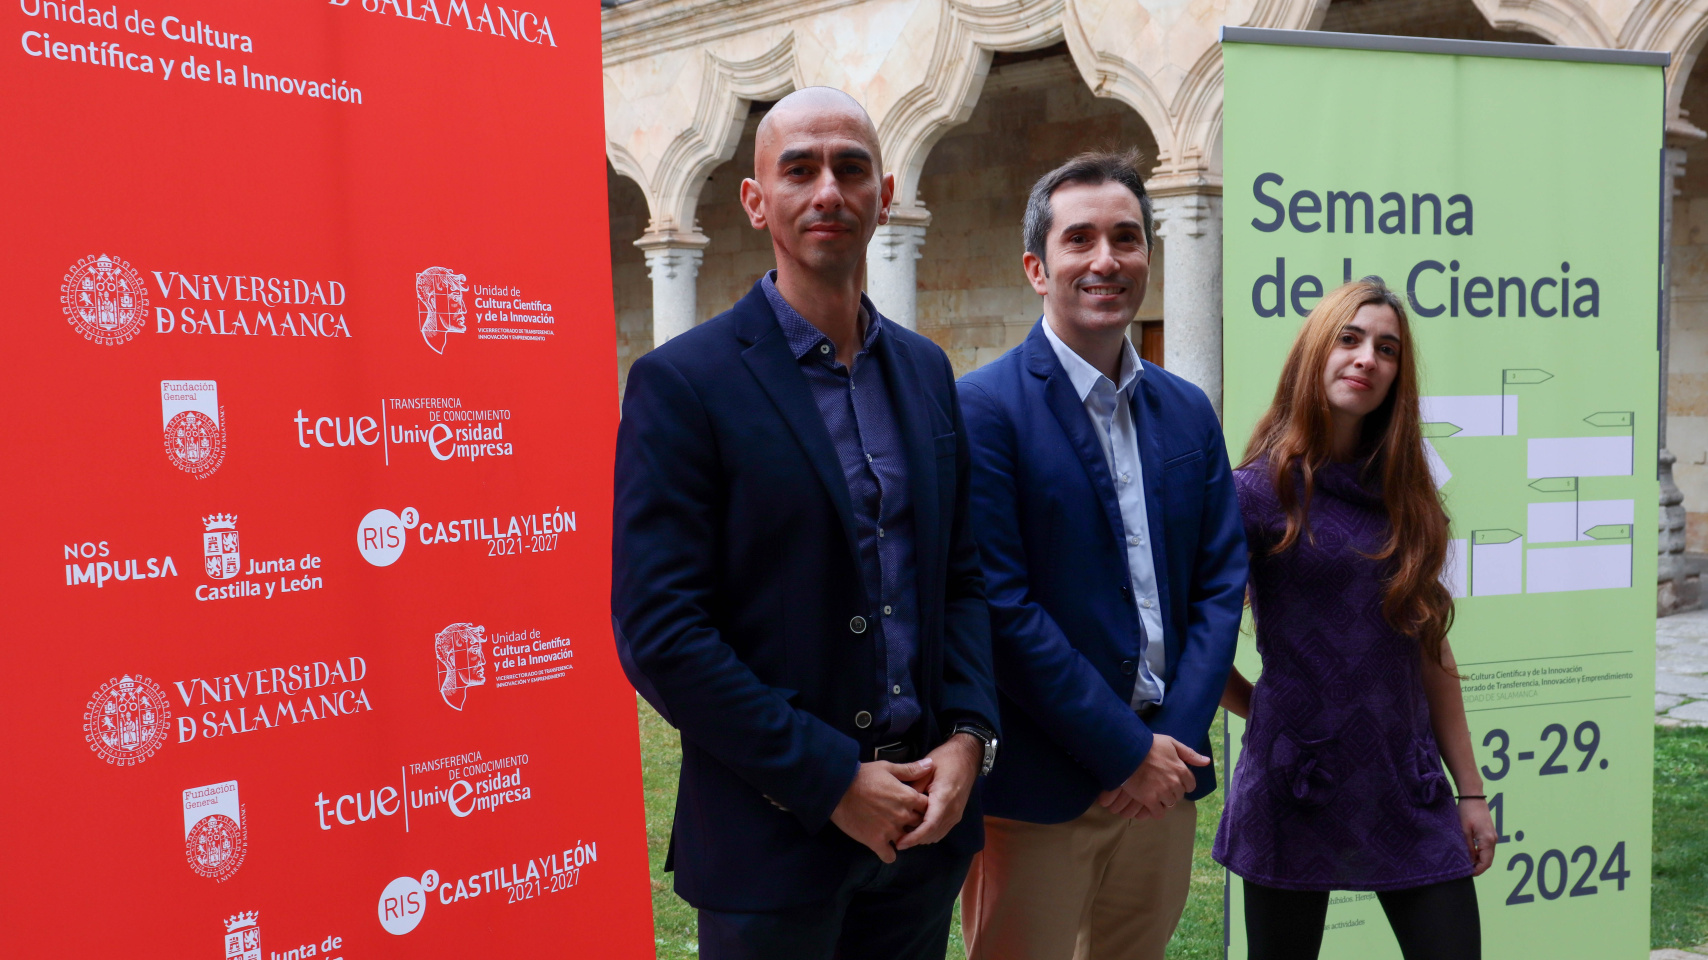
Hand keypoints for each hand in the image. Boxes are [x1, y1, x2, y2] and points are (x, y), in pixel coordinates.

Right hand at [830, 759, 932, 862]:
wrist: (837, 789)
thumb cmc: (862, 776)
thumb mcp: (887, 767)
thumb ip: (910, 769)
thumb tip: (930, 764)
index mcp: (908, 797)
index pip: (928, 807)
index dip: (923, 807)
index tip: (915, 806)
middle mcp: (902, 815)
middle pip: (920, 825)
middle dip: (915, 823)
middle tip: (904, 820)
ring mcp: (890, 830)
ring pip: (907, 841)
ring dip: (903, 838)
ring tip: (893, 832)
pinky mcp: (875, 841)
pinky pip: (889, 856)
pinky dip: (888, 853)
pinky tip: (884, 847)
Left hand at [896, 734, 981, 849]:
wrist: (967, 756)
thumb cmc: (945, 759)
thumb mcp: (926, 770)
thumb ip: (914, 789)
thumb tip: (901, 806)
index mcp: (944, 799)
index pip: (929, 825)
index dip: (914, 837)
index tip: (899, 843)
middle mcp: (952, 811)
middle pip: (932, 834)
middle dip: (915, 840)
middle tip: (896, 838)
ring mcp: (956, 814)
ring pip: (937, 834)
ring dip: (922, 837)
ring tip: (904, 834)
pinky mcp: (956, 814)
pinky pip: (942, 830)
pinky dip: (930, 833)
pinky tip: (917, 828)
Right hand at [1097, 734, 1207, 819]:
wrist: (1127, 752)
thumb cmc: (1149, 745)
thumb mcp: (1171, 743)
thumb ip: (1190, 754)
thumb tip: (1207, 762)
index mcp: (1181, 770)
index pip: (1190, 785)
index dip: (1182, 783)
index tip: (1173, 780)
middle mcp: (1174, 783)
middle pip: (1179, 795)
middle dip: (1172, 791)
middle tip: (1159, 784)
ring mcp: (1162, 792)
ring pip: (1170, 804)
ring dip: (1163, 800)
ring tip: (1153, 792)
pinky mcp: (1149, 800)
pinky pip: (1158, 813)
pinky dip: (1155, 810)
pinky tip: (1149, 804)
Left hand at [1457, 797, 1497, 875]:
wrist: (1473, 796)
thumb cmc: (1467, 811)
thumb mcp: (1463, 830)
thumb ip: (1467, 847)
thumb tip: (1468, 861)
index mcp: (1488, 840)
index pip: (1486, 862)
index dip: (1478, 871)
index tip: (1468, 875)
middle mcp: (1493, 840)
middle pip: (1488, 860)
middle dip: (1478, 867)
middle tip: (1465, 871)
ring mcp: (1493, 836)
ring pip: (1487, 854)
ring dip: (1478, 860)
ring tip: (1465, 863)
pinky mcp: (1489, 833)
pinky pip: (1486, 848)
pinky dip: (1479, 853)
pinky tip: (1469, 853)